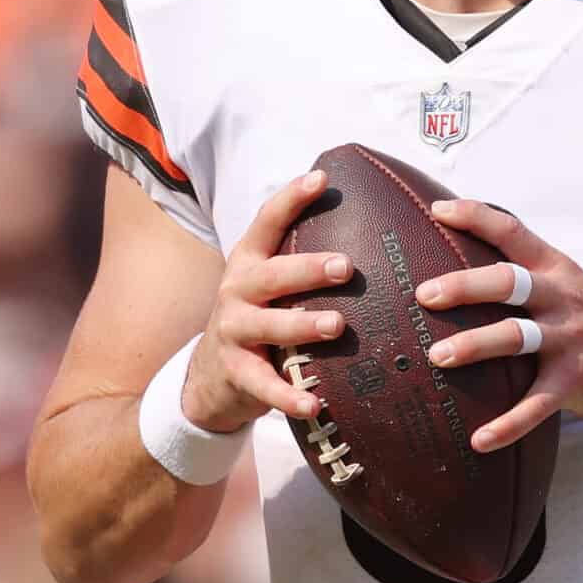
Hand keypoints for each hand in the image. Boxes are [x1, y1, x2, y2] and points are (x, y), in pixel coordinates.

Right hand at [181, 170, 352, 432]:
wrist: (211, 375)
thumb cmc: (262, 316)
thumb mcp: (272, 282)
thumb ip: (303, 258)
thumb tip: (371, 220)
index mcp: (250, 261)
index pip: (267, 221)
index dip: (291, 198)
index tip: (321, 178)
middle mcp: (238, 290)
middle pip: (271, 275)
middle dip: (307, 269)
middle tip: (346, 267)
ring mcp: (234, 331)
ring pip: (268, 326)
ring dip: (302, 325)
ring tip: (337, 326)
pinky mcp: (238, 372)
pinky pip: (264, 385)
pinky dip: (288, 396)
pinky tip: (314, 405)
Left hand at [416, 197, 582, 453]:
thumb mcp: (572, 288)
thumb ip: (529, 278)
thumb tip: (463, 274)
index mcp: (558, 270)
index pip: (513, 232)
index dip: (475, 217)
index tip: (438, 211)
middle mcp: (564, 299)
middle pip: (509, 282)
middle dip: (464, 286)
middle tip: (424, 295)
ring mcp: (572, 339)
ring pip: (516, 337)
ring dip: (474, 346)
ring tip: (437, 357)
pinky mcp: (577, 381)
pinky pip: (536, 404)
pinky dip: (507, 424)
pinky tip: (479, 440)